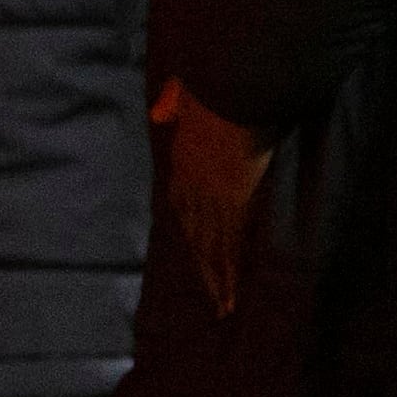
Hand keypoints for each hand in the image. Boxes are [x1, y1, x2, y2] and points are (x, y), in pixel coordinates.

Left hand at [154, 80, 275, 318]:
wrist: (234, 89)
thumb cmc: (220, 88)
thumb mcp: (188, 94)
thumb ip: (175, 103)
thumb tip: (162, 110)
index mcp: (184, 162)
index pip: (182, 204)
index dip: (189, 226)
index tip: (195, 246)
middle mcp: (194, 187)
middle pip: (197, 235)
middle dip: (204, 265)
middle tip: (210, 295)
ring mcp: (212, 199)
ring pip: (214, 249)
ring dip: (217, 280)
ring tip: (223, 308)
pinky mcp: (235, 204)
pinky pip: (232, 246)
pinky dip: (231, 272)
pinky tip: (233, 294)